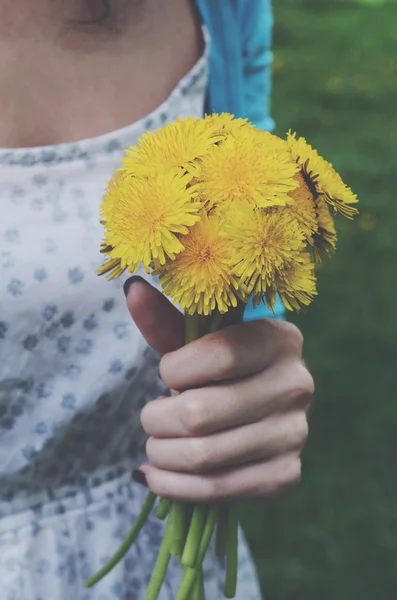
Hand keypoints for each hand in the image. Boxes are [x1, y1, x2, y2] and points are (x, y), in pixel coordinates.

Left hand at [125, 276, 313, 501]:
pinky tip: (158, 474)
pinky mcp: (286, 475)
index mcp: (280, 339)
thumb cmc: (220, 367)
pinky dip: (173, 486)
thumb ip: (164, 319)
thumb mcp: (196, 341)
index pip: (219, 355)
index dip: (175, 369)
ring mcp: (295, 434)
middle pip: (201, 413)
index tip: (166, 373)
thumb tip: (132, 289)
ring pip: (203, 456)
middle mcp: (297, 385)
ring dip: (161, 453)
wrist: (257, 408)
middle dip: (156, 419)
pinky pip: (216, 490)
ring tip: (155, 444)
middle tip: (151, 416)